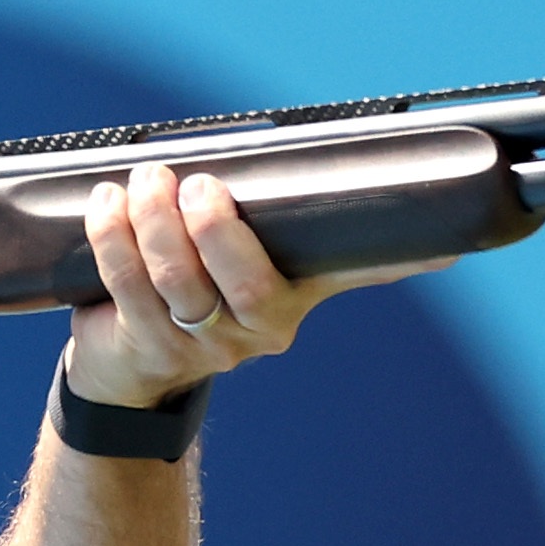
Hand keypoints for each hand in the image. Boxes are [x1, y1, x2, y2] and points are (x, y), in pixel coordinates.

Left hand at [65, 162, 450, 409]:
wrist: (134, 366)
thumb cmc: (207, 286)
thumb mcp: (267, 264)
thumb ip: (323, 241)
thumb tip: (438, 243)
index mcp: (297, 299)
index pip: (353, 275)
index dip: (394, 264)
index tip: (439, 244)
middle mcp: (255, 330)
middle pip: (245, 285)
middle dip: (218, 228)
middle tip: (193, 181)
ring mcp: (198, 343)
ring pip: (178, 282)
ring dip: (155, 224)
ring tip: (143, 179)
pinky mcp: (144, 344)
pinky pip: (126, 286)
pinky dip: (113, 238)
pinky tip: (106, 203)